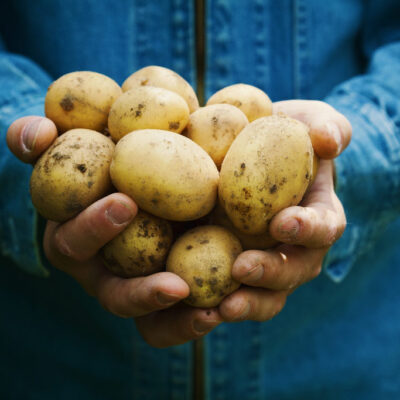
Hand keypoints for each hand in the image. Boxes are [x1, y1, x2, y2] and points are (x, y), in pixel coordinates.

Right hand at [7, 116, 222, 347]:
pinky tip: (226, 308)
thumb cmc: (101, 162)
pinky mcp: (170, 289)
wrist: (134, 176)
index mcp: (77, 240)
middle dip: (141, 294)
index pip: (76, 241)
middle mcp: (106, 272)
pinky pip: (179, 318)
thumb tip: (38, 135)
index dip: (94, 227)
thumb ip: (40, 139)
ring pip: (151, 321)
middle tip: (176, 287)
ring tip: (210, 315)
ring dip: (179, 322)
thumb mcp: (70, 146)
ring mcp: (138, 286)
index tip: (125, 203)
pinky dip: (197, 318)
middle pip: (116, 297)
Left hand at [217, 100, 350, 321]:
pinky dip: (214, 305)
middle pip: (293, 271)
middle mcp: (294, 247)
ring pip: (265, 295)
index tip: (282, 222)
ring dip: (246, 303)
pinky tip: (190, 304)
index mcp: (315, 216)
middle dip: (272, 273)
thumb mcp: (304, 120)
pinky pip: (228, 294)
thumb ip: (325, 125)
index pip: (324, 227)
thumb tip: (328, 141)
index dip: (309, 228)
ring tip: (221, 308)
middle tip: (243, 269)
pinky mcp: (231, 268)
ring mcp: (264, 262)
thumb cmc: (277, 136)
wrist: (241, 152)